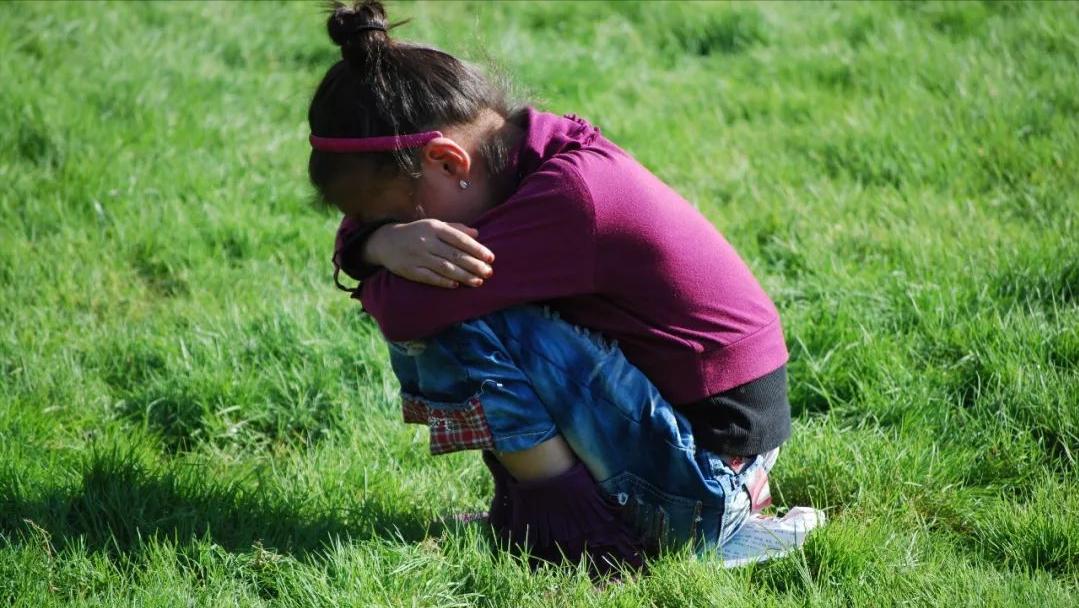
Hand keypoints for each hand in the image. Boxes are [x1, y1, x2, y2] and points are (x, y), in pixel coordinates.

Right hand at [364, 219, 494, 287]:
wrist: (386, 241)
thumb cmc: (416, 232)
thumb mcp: (434, 225)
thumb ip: (456, 229)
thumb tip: (477, 234)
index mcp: (434, 228)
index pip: (460, 239)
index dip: (477, 249)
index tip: (491, 258)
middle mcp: (426, 241)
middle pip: (454, 255)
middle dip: (474, 265)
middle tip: (489, 272)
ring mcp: (417, 256)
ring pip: (445, 267)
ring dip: (463, 275)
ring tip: (478, 281)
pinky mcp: (410, 270)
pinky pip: (429, 277)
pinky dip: (443, 281)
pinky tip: (456, 285)